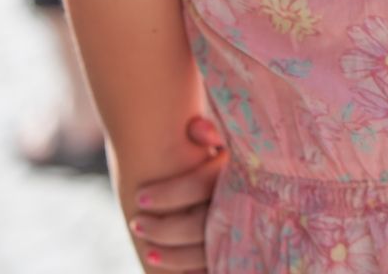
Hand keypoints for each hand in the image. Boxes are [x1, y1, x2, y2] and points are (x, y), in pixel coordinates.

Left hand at [129, 116, 226, 271]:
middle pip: (199, 226)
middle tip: (136, 224)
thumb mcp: (223, 143)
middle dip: (164, 229)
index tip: (139, 197)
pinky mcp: (236, 258)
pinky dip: (190, 272)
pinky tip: (168, 269)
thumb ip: (211, 132)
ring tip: (147, 250)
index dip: (169, 194)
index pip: (200, 185)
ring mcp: (239, 238)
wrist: (251, 190)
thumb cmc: (217, 159)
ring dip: (172, 257)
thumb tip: (196, 128)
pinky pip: (212, 269)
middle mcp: (240, 207)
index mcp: (235, 175)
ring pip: (204, 256)